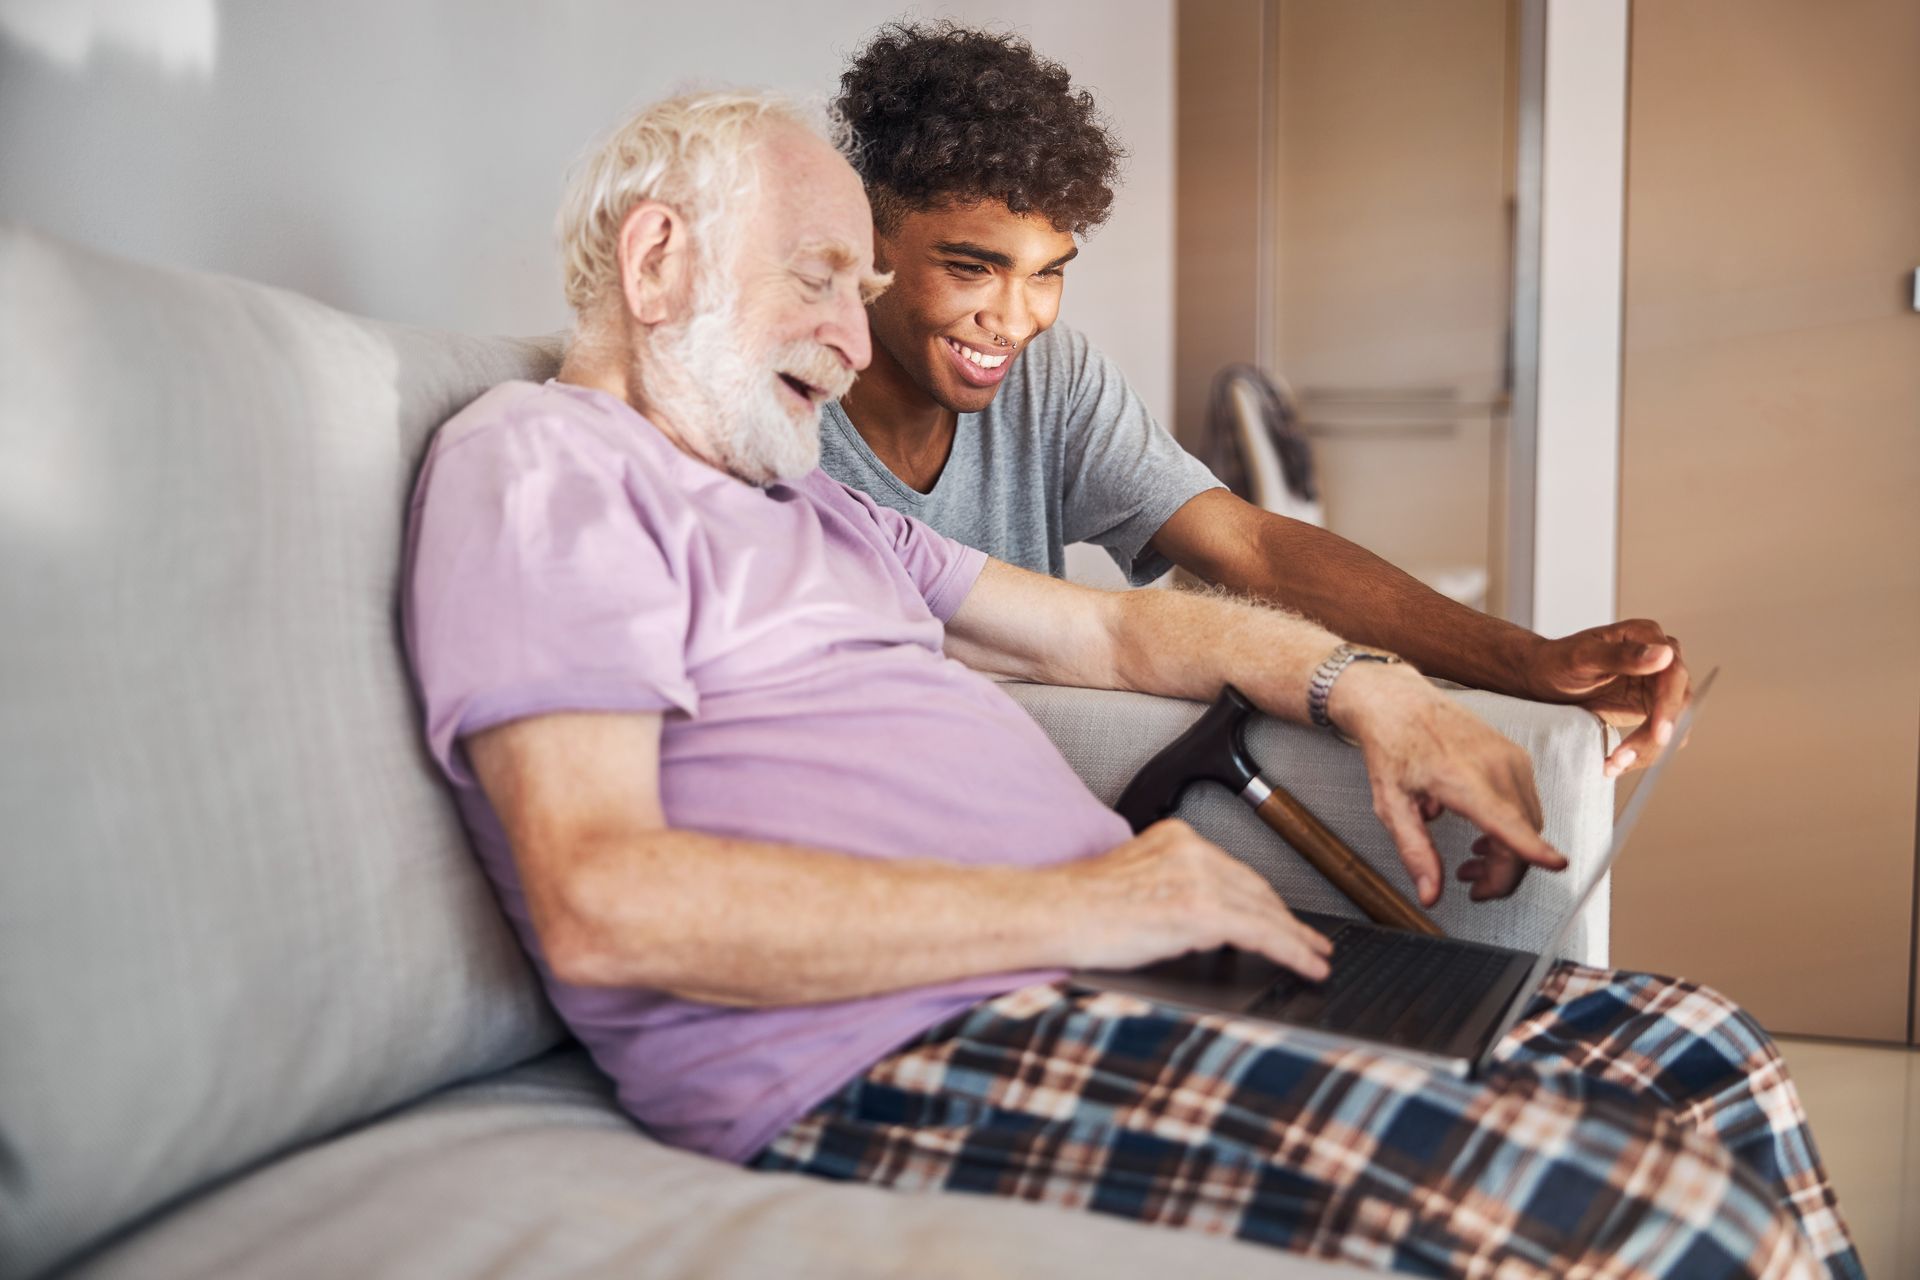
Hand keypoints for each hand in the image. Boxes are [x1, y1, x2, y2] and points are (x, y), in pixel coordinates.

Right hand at [1052, 819, 1332, 979]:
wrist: (1052, 912)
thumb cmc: (1075, 908)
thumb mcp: (1131, 883)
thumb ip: (1169, 889)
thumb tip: (1197, 919)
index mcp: (1174, 839)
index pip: (1233, 872)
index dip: (1264, 899)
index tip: (1282, 916)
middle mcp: (1191, 851)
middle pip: (1256, 889)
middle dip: (1287, 918)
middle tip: (1311, 941)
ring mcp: (1198, 878)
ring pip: (1265, 911)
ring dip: (1296, 939)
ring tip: (1315, 958)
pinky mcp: (1201, 910)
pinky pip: (1262, 933)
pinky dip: (1291, 950)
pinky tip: (1306, 964)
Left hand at [1332, 664, 1568, 907]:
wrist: (1399, 702)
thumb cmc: (1393, 746)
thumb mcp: (1391, 804)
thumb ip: (1415, 851)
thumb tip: (1431, 894)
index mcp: (1463, 779)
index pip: (1508, 820)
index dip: (1534, 847)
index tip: (1556, 865)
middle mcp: (1495, 766)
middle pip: (1523, 834)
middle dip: (1504, 873)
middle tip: (1473, 886)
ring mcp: (1511, 759)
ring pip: (1530, 822)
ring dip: (1509, 852)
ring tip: (1472, 863)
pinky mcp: (1516, 756)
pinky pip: (1526, 803)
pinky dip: (1513, 827)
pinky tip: (1483, 834)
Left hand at [1519, 620, 1690, 776]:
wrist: (1541, 677)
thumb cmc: (1556, 660)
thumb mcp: (1582, 657)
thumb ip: (1622, 656)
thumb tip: (1664, 655)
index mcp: (1647, 636)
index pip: (1673, 675)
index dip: (1669, 707)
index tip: (1659, 734)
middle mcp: (1659, 659)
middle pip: (1678, 704)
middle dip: (1655, 737)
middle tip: (1624, 758)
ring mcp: (1656, 685)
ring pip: (1672, 725)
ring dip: (1647, 750)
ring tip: (1612, 764)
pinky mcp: (1649, 707)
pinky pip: (1657, 735)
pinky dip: (1641, 752)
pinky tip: (1615, 761)